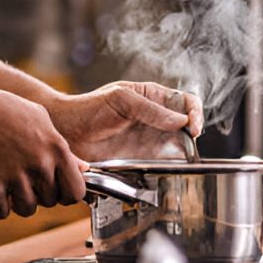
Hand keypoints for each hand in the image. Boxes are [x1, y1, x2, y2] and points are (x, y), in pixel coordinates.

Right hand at [0, 85, 87, 218]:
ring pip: (28, 210)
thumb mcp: (39, 119)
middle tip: (24, 178)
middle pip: (52, 202)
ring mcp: (15, 178)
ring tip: (7, 179)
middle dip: (40, 195)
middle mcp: (39, 165)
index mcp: (55, 148)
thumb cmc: (1, 109)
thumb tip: (82, 168)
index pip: (76, 191)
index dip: (67, 194)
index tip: (57, 189)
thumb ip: (62, 147)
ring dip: (18, 201)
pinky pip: (1, 212)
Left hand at [47, 81, 203, 161]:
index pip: (185, 101)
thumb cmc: (89, 109)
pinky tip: (170, 166)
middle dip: (193, 133)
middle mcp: (156, 118)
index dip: (195, 112)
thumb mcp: (121, 101)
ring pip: (180, 145)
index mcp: (153, 97)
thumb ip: (151, 109)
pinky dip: (172, 165)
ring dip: (185, 151)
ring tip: (183, 156)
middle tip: (190, 142)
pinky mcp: (144, 159)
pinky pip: (165, 162)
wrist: (67, 133)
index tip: (193, 126)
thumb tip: (181, 120)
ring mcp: (151, 139)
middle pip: (187, 124)